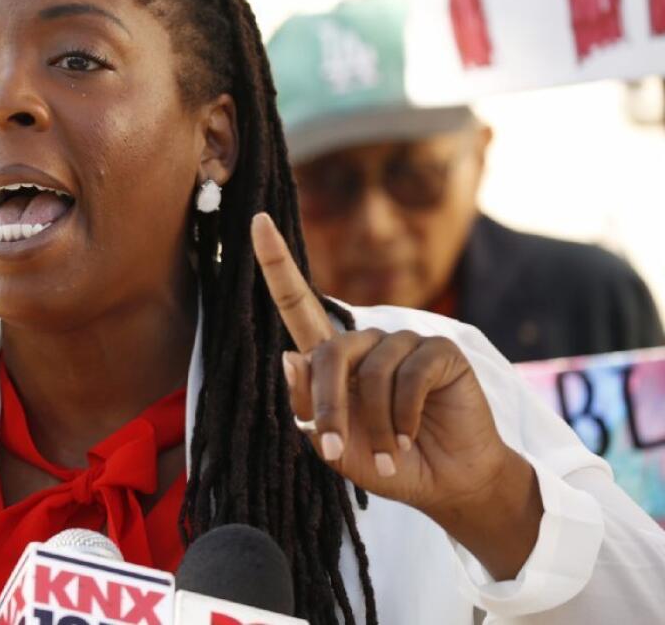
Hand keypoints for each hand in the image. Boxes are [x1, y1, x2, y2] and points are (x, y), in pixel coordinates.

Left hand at [251, 213, 540, 577]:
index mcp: (333, 357)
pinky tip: (412, 436)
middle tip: (338, 449)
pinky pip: (410, 376)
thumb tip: (288, 357)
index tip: (256, 221)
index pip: (297, 302)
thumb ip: (309, 410)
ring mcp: (405, 342)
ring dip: (375, 422)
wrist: (447, 484)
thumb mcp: (337, 448)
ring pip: (371, 372)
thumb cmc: (386, 463)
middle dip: (328, 406)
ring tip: (390, 453)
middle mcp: (366, 341)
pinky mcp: (441, 350)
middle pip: (329, 353)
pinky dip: (405, 415)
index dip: (276, 262)